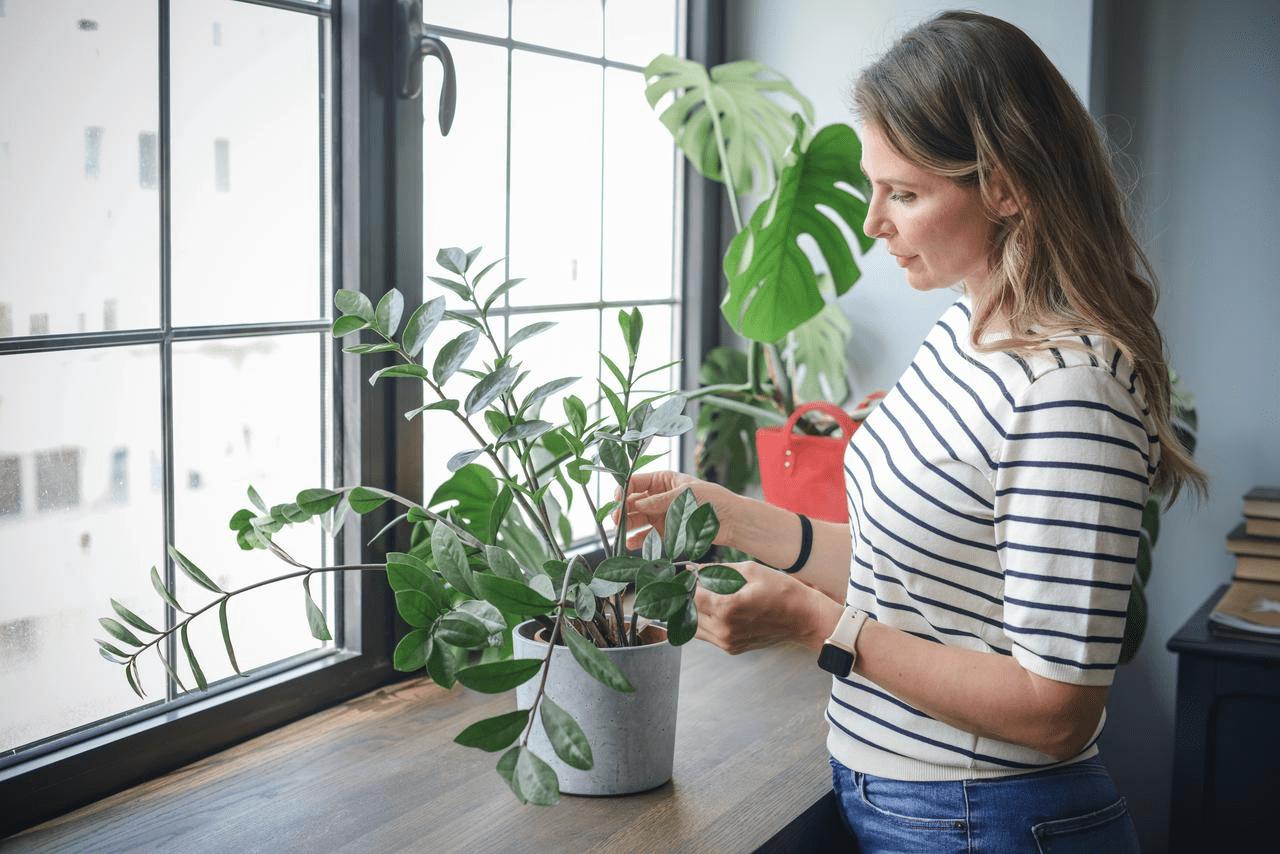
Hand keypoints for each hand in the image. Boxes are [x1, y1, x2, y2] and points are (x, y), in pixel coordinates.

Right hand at [618, 471, 740, 550]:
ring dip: (628, 525)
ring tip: (620, 532)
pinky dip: (639, 539)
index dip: (625, 489)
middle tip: (616, 519)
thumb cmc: (712, 498)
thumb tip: (636, 504)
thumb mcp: (684, 494)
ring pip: (639, 519)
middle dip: (623, 510)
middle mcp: (660, 497)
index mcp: (663, 480)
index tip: (617, 499)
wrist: (731, 520)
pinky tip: (630, 543)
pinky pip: (649, 535)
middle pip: (634, 502)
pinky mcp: (667, 531)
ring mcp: (662, 514)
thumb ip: (659, 500)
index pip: (637, 482)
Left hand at [693, 561, 835, 654]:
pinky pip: (706, 634)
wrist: (803, 618)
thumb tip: (694, 569)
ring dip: (694, 610)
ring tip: (705, 596)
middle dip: (687, 597)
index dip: (686, 583)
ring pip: (693, 626)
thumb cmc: (781, 591)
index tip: (687, 575)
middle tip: (694, 584)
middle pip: (688, 612)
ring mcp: (727, 641)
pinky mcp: (731, 648)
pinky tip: (717, 609)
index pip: (690, 595)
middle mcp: (723, 628)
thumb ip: (717, 570)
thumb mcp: (749, 570)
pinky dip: (704, 621)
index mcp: (727, 607)